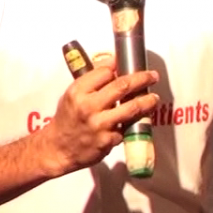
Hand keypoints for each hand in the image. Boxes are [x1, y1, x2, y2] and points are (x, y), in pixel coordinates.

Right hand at [36, 66, 160, 174]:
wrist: (58, 149)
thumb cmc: (67, 120)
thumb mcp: (72, 95)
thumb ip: (91, 81)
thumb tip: (112, 63)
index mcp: (78, 91)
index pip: (105, 72)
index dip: (119, 67)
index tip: (131, 65)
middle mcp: (89, 106)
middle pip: (122, 86)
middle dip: (142, 79)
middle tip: (152, 76)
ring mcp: (100, 124)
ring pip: (131, 108)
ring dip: (147, 101)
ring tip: (154, 98)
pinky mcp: (108, 140)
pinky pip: (127, 128)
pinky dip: (134, 123)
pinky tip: (141, 119)